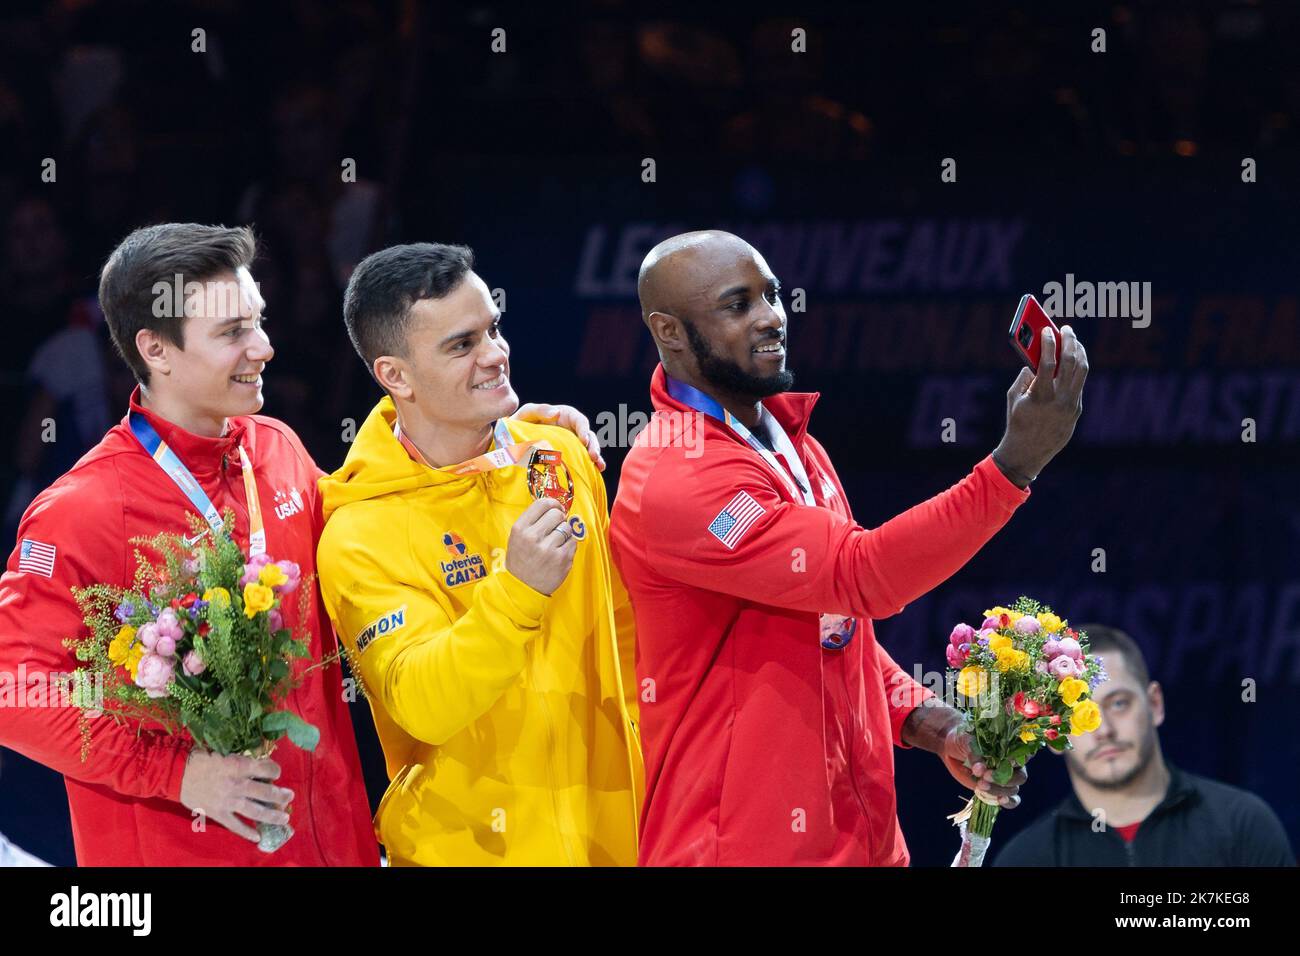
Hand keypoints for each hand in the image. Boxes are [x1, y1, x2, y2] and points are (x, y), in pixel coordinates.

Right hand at [178, 751, 293, 842]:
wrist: (177, 773)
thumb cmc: (202, 759)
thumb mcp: (225, 751)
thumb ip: (243, 759)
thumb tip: (261, 761)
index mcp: (239, 766)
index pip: (266, 768)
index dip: (275, 769)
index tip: (276, 772)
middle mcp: (237, 784)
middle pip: (265, 792)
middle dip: (280, 795)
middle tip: (290, 797)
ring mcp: (228, 801)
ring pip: (256, 811)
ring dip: (272, 815)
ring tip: (284, 818)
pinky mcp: (218, 813)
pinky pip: (236, 826)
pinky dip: (247, 832)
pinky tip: (258, 837)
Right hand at [505, 498, 576, 595]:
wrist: (523, 588)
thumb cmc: (521, 560)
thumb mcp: (517, 538)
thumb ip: (533, 521)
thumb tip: (555, 507)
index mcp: (520, 529)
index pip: (542, 504)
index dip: (553, 503)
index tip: (556, 508)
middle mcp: (533, 537)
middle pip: (557, 514)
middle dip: (559, 518)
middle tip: (556, 527)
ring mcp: (548, 549)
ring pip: (566, 527)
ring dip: (564, 533)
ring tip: (555, 542)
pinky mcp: (562, 559)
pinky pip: (573, 542)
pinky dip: (568, 545)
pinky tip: (559, 552)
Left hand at [512, 403, 604, 471]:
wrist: (514, 440)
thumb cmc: (522, 422)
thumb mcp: (528, 413)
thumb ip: (540, 409)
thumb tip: (556, 412)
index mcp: (565, 416)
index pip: (579, 421)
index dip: (584, 430)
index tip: (583, 440)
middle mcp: (572, 429)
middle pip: (588, 436)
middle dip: (593, 446)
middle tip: (593, 457)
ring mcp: (572, 443)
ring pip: (589, 448)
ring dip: (596, 457)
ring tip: (599, 466)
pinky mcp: (570, 454)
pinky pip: (583, 459)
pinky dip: (591, 465)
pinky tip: (597, 471)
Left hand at [940, 726, 1025, 808]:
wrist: (954, 748)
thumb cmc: (965, 740)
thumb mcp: (968, 741)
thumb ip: (976, 753)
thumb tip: (980, 769)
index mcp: (1010, 747)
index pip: (1025, 754)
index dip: (1018, 760)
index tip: (1006, 762)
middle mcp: (1013, 764)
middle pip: (1020, 776)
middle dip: (1004, 779)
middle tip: (985, 776)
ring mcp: (1007, 779)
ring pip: (1013, 789)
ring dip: (998, 790)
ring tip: (980, 785)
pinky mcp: (999, 790)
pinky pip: (1011, 800)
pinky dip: (1008, 802)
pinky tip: (1000, 801)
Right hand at [992, 325, 1087, 486]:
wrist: (1028, 453)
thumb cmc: (1016, 422)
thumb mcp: (1014, 398)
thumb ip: (1025, 377)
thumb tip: (1036, 359)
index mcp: (1040, 396)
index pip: (1048, 362)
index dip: (1048, 343)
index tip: (1046, 330)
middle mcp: (1060, 400)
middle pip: (1071, 363)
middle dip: (1069, 342)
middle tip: (1066, 329)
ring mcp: (1071, 405)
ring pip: (1082, 371)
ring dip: (1079, 352)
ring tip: (1074, 340)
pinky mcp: (1076, 410)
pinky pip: (1079, 384)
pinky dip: (1076, 369)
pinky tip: (1073, 359)